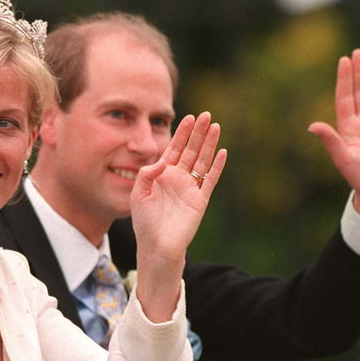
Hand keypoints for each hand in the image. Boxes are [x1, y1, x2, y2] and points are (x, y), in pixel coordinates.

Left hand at [130, 112, 226, 320]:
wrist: (157, 245)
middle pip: (191, 150)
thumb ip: (147, 174)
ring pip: (202, 161)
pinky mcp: (200, 200)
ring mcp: (191, 188)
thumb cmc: (145, 222)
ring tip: (215, 126)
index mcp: (163, 174)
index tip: (188, 117)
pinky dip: (217, 166)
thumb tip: (163, 160)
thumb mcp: (138, 194)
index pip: (174, 148)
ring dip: (209, 144)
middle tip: (206, 114)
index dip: (182, 133)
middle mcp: (178, 178)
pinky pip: (210, 180)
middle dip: (198, 133)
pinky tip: (222, 152)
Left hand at [308, 49, 359, 221]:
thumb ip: (330, 140)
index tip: (343, 60)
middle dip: (357, 73)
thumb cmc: (359, 178)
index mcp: (346, 128)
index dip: (344, 79)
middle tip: (356, 52)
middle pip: (358, 92)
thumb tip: (311, 125)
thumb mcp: (342, 158)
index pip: (344, 97)